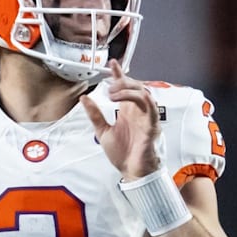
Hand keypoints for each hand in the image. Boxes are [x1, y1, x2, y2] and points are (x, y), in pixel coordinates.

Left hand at [81, 60, 161, 179]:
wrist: (131, 173)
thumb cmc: (122, 155)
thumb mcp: (102, 131)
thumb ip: (94, 114)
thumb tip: (84, 98)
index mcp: (127, 111)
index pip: (125, 87)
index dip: (119, 74)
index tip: (112, 64)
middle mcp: (138, 112)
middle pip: (136, 87)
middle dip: (123, 82)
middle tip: (110, 86)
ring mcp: (146, 118)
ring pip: (144, 94)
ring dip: (129, 90)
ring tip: (115, 93)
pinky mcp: (152, 127)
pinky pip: (152, 109)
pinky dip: (144, 101)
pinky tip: (133, 98)